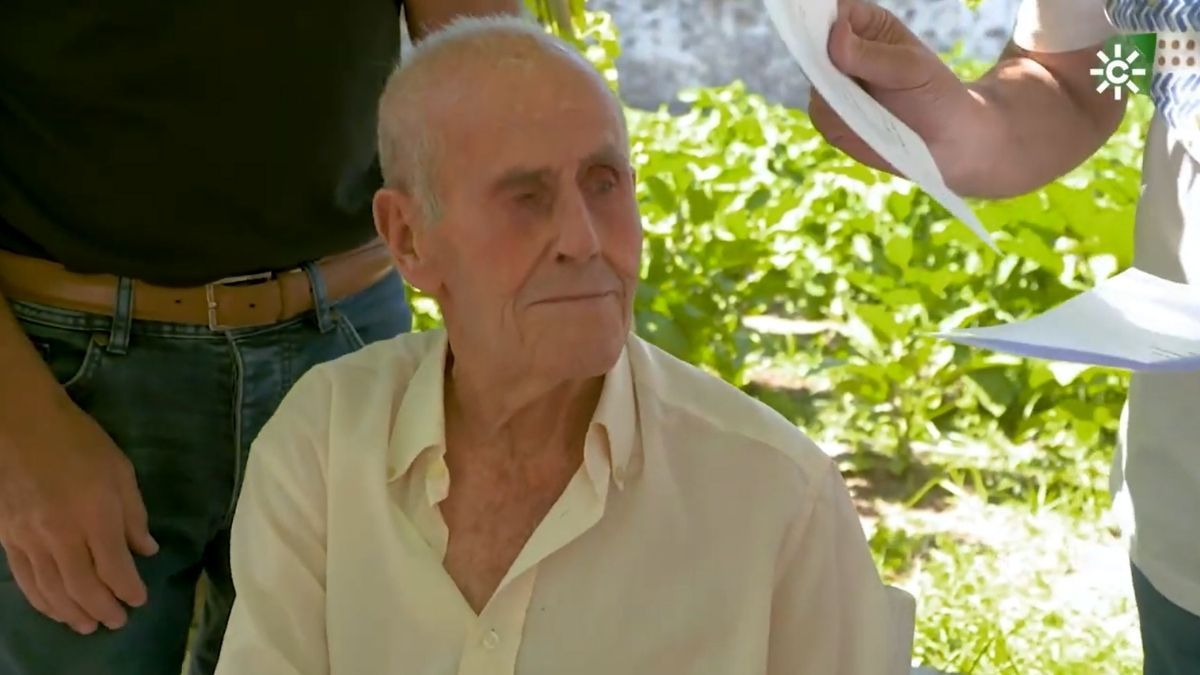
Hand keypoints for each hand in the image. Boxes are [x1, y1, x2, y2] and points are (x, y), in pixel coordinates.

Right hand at [0, 390, 157, 633]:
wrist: (20, 425)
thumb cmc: (78, 442)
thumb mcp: (121, 471)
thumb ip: (134, 514)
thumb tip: (146, 550)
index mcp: (95, 514)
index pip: (114, 567)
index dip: (128, 590)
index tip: (140, 600)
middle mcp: (61, 534)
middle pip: (82, 587)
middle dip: (104, 609)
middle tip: (118, 622)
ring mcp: (30, 539)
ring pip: (51, 590)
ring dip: (72, 613)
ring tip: (90, 625)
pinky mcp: (8, 538)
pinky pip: (25, 580)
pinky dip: (42, 601)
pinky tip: (56, 609)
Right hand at [809, 0, 983, 182]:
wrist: (947, 140)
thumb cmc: (935, 93)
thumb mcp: (910, 70)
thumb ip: (870, 55)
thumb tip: (835, 35)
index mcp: (862, 26)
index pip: (830, 12)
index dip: (819, 20)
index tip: (826, 35)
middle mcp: (840, 54)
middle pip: (811, 48)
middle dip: (824, 63)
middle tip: (850, 79)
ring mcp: (831, 87)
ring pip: (815, 86)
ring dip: (838, 99)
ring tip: (873, 110)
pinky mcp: (830, 117)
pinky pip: (823, 116)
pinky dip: (843, 123)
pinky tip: (868, 126)